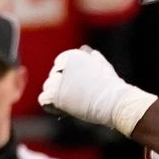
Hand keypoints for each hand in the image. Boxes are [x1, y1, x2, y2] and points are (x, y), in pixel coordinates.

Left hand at [39, 48, 155, 137]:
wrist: (114, 101)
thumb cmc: (111, 86)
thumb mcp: (102, 65)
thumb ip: (91, 57)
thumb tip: (84, 49)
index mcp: (72, 56)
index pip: (59, 65)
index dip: (66, 78)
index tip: (76, 87)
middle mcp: (62, 65)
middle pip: (53, 77)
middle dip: (61, 87)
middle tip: (74, 98)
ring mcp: (58, 80)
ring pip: (47, 88)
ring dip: (56, 96)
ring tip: (69, 104)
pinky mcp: (55, 95)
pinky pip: (44, 99)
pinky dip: (50, 106)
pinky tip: (62, 109)